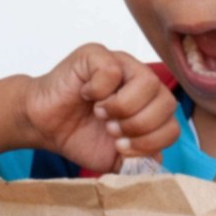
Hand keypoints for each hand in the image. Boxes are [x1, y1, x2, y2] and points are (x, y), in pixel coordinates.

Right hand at [23, 43, 179, 172]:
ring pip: (147, 81)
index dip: (150, 141)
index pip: (172, 125)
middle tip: (112, 130)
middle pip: (166, 102)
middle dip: (139, 125)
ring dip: (122, 107)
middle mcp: (140, 81)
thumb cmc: (79, 135)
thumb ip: (139, 160)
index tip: (122, 147)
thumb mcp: (115, 157)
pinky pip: (113, 70)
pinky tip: (87, 95)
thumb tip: (155, 160)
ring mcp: (121, 64)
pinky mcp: (98, 55)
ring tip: (102, 114)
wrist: (43, 125)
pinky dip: (99, 90)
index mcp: (150, 107)